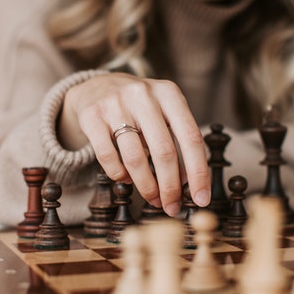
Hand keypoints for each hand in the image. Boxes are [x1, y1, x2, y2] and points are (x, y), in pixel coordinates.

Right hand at [60, 73, 210, 215]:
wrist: (97, 86)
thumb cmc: (140, 107)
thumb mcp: (164, 114)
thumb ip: (178, 142)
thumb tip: (190, 184)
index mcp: (169, 93)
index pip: (191, 138)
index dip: (199, 172)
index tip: (201, 199)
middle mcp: (144, 95)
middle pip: (164, 151)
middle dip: (170, 186)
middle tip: (172, 206)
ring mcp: (116, 104)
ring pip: (135, 158)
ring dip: (147, 186)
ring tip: (152, 198)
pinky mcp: (92, 116)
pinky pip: (108, 157)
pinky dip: (120, 175)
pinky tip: (127, 179)